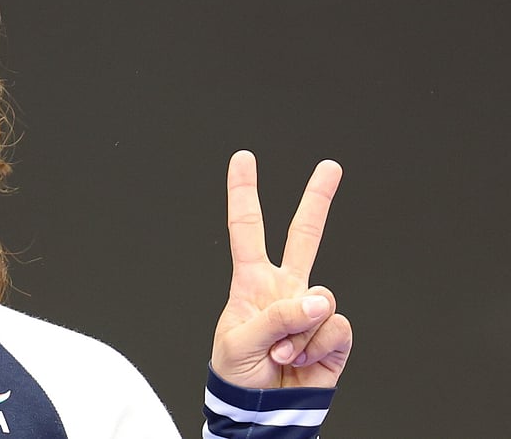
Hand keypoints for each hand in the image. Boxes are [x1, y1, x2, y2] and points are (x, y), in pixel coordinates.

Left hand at [210, 151, 352, 388]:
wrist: (262, 413)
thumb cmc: (238, 376)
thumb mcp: (238, 343)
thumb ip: (275, 318)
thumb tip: (317, 299)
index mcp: (251, 284)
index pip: (246, 230)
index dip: (244, 194)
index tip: (243, 159)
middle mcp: (286, 290)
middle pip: (305, 237)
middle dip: (317, 201)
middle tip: (330, 167)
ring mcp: (311, 312)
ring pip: (321, 299)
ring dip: (298, 333)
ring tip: (280, 354)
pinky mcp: (333, 336)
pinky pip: (335, 328)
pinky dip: (316, 348)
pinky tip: (300, 361)